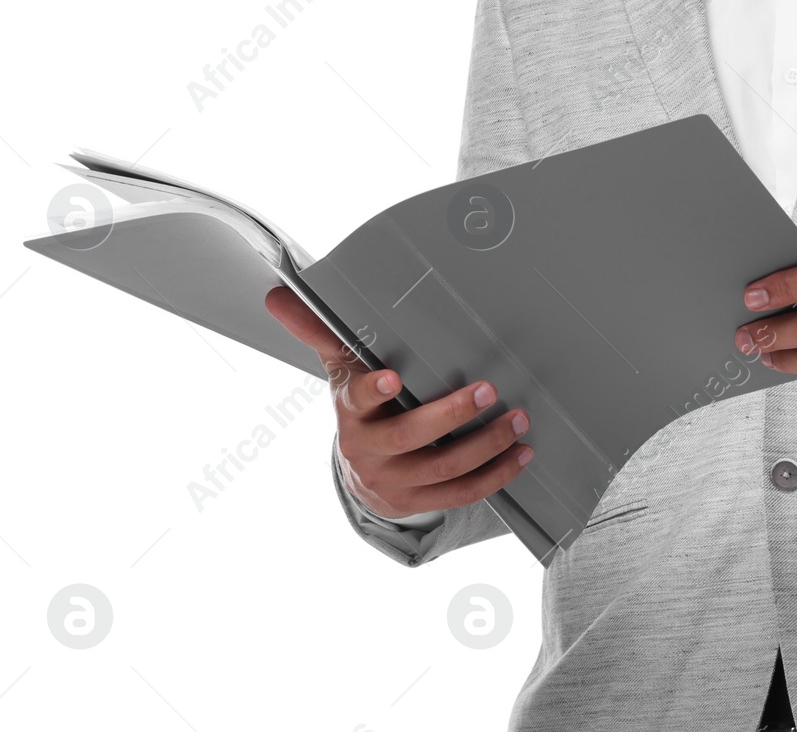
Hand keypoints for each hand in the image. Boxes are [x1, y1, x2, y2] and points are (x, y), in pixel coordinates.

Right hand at [264, 285, 533, 519]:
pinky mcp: (418, 502)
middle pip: (411, 437)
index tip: (390, 376)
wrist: (359, 473)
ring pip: (443, 468)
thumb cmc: (359, 407)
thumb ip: (319, 330)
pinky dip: (494, 476)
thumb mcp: (340, 368)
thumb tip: (277, 293)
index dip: (372, 390)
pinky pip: (460, 494)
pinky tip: (519, 454)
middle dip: (451, 414)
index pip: (356, 398)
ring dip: (485, 445)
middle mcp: (369, 450)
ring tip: (517, 420)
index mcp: (351, 411)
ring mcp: (395, 481)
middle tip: (487, 390)